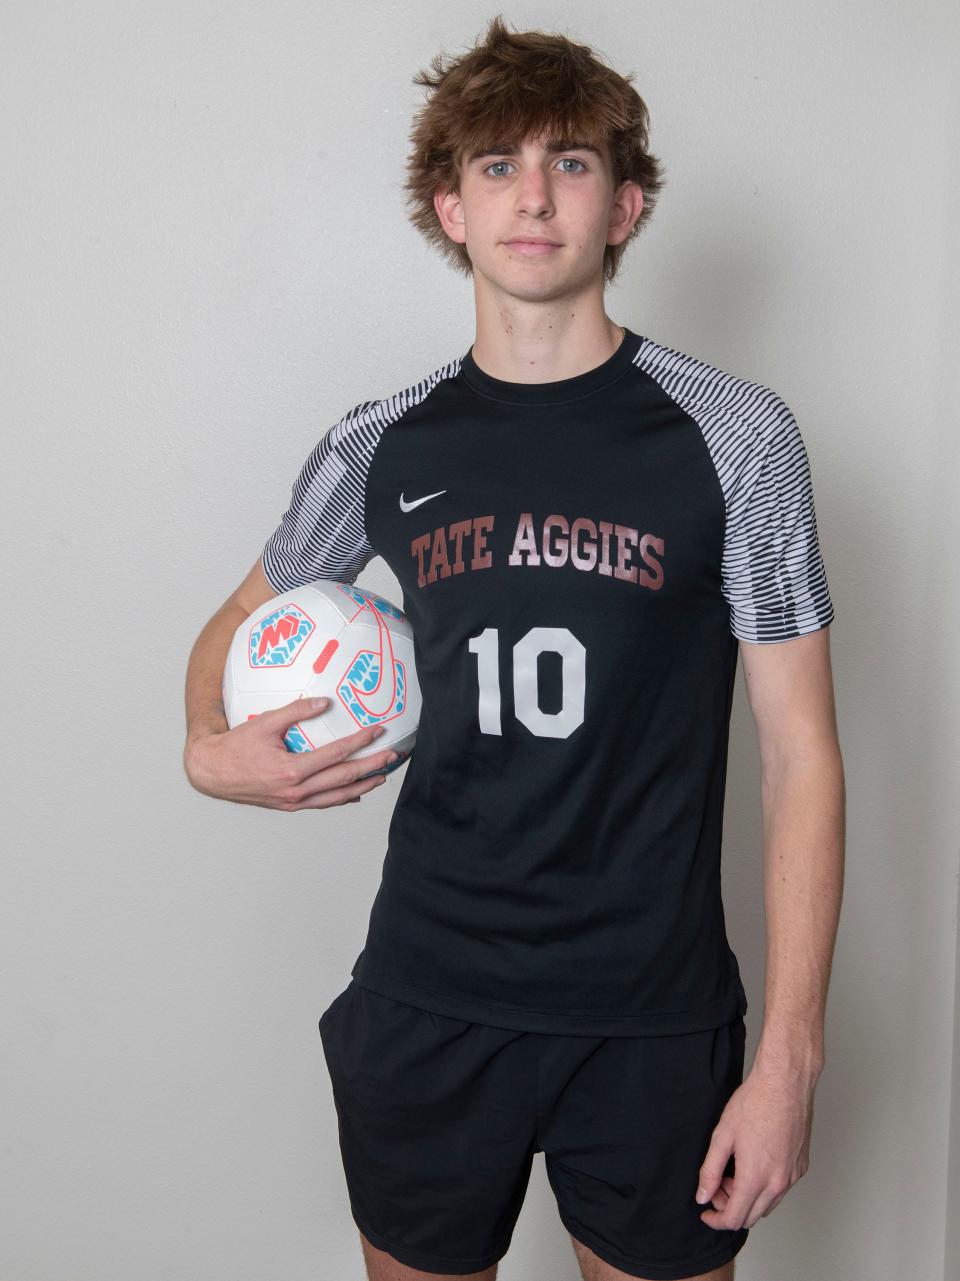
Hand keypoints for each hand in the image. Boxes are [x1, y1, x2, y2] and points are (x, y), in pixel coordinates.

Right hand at [183, 695, 404, 809]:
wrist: (212, 772)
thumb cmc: (236, 746)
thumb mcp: (265, 722)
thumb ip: (295, 711)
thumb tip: (324, 702)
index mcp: (292, 770)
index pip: (336, 755)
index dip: (360, 742)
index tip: (378, 731)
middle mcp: (296, 790)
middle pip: (344, 779)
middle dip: (372, 766)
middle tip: (393, 756)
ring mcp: (294, 801)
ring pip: (337, 796)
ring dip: (363, 786)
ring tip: (382, 776)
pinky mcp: (290, 806)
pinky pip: (322, 804)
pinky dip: (342, 798)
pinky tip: (355, 794)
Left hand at [694, 1056, 819, 1230]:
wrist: (785, 1083)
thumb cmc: (754, 1103)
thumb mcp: (722, 1136)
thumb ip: (710, 1170)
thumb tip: (703, 1195)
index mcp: (755, 1177)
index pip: (734, 1218)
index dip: (716, 1220)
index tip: (705, 1212)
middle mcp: (778, 1183)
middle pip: (751, 1217)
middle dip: (730, 1207)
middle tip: (718, 1184)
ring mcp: (792, 1176)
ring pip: (768, 1205)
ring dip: (748, 1198)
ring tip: (734, 1170)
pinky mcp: (801, 1167)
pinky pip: (781, 1190)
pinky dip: (764, 1188)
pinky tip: (754, 1164)